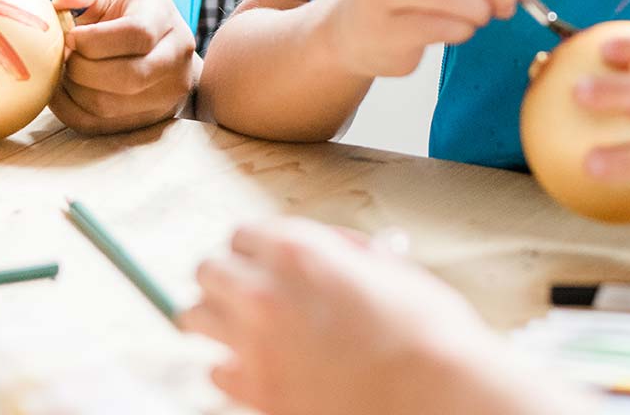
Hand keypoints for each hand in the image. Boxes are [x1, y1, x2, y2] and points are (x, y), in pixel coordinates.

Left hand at [49, 0, 196, 134]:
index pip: (137, 33)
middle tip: (61, 58)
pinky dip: (74, 112)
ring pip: (113, 106)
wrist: (154, 46)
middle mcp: (177, 54)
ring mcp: (170, 91)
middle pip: (129, 76)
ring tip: (62, 73)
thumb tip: (64, 1)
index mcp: (163, 13)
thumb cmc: (120, 13)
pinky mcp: (153, 119)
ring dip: (74, 92)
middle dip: (82, 69)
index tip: (69, 37)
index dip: (94, 40)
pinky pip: (104, 126)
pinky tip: (65, 92)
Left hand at [180, 218, 580, 414]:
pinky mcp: (258, 394)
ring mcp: (255, 346)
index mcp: (296, 249)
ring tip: (235, 326)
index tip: (265, 260)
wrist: (435, 396)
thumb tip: (332, 254)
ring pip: (194, 317)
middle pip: (207, 270)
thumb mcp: (386, 267)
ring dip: (213, 318)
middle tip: (242, 290)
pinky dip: (227, 370)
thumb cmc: (425, 330)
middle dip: (224, 277)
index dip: (256, 247)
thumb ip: (341, 254)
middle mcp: (264, 290)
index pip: (240, 234)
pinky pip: (215, 373)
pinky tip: (252, 370)